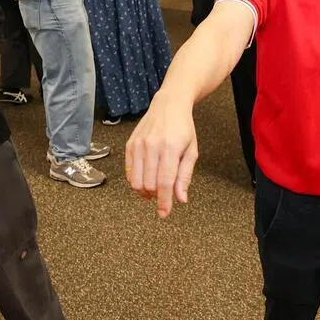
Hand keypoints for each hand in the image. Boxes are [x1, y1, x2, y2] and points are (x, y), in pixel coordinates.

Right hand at [125, 92, 197, 216]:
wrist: (168, 105)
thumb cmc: (183, 128)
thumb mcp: (191, 151)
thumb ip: (185, 176)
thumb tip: (181, 199)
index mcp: (171, 148)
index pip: (165, 183)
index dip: (164, 202)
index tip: (164, 213)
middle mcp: (152, 146)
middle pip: (149, 184)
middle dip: (156, 196)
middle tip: (163, 194)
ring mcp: (139, 145)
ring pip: (136, 181)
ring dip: (145, 191)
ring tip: (154, 188)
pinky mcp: (130, 144)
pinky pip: (128, 171)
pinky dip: (136, 181)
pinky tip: (145, 179)